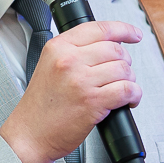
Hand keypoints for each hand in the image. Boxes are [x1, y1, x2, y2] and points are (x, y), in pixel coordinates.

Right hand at [0, 20, 143, 162]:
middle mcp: (69, 60)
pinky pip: (127, 90)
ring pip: (124, 69)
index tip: (134, 34)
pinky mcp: (92, 101)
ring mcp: (81, 80)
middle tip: (119, 74)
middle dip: (124, 62)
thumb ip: (74, 52)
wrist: (29, 134)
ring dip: (129, 80)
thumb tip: (107, 46)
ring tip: (120, 89)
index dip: (123, 30)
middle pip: (115, 49)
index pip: (100, 28)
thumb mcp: (49, 66)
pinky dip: (134, 95)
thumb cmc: (41, 106)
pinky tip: (128, 100)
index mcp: (58, 47)